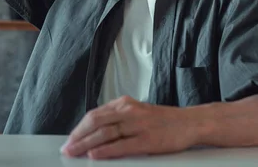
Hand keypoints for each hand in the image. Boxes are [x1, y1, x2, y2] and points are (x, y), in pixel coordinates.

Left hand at [60, 96, 194, 159]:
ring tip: (75, 152)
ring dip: (86, 144)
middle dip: (78, 136)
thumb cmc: (163, 121)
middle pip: (96, 122)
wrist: (190, 122)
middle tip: (67, 148)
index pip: (95, 114)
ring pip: (105, 133)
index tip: (70, 139)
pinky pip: (121, 145)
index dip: (80, 128)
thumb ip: (118, 119)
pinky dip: (105, 150)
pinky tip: (95, 154)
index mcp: (125, 104)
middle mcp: (129, 111)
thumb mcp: (137, 113)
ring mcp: (138, 124)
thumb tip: (95, 132)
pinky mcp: (147, 139)